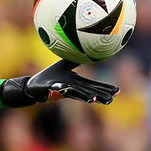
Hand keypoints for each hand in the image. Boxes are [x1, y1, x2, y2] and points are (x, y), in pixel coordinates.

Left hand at [0, 60, 119, 106]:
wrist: (33, 85)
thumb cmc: (49, 76)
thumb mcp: (65, 65)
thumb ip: (76, 60)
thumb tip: (88, 50)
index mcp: (76, 83)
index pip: (93, 86)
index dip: (104, 89)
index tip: (118, 91)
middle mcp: (71, 88)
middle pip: (88, 92)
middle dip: (99, 96)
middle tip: (112, 100)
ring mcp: (62, 90)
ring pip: (76, 93)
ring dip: (85, 96)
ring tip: (94, 100)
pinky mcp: (51, 89)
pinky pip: (58, 88)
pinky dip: (63, 89)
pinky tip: (66, 89)